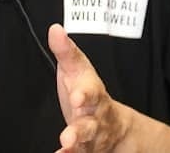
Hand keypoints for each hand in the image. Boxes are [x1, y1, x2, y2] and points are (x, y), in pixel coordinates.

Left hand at [49, 24, 129, 152]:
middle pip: (91, 122)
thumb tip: (55, 29)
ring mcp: (92, 136)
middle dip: (81, 128)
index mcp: (93, 93)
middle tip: (68, 134)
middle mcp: (95, 116)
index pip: (92, 92)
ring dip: (75, 144)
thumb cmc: (88, 90)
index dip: (85, 95)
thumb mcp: (78, 69)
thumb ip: (66, 51)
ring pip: (87, 142)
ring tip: (65, 144)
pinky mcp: (86, 149)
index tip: (77, 97)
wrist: (114, 125)